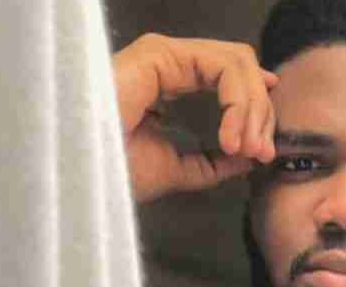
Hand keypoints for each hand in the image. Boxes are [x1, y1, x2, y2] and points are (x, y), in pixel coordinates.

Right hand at [113, 34, 278, 201]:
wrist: (82, 173)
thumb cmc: (115, 172)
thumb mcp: (177, 170)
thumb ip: (213, 162)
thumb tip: (249, 157)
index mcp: (171, 83)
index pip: (230, 82)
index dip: (256, 112)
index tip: (263, 152)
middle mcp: (171, 63)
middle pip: (241, 70)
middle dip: (261, 113)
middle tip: (262, 153)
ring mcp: (165, 54)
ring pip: (238, 63)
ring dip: (253, 110)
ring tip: (248, 149)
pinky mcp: (161, 54)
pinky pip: (222, 66)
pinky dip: (238, 103)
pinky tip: (232, 138)